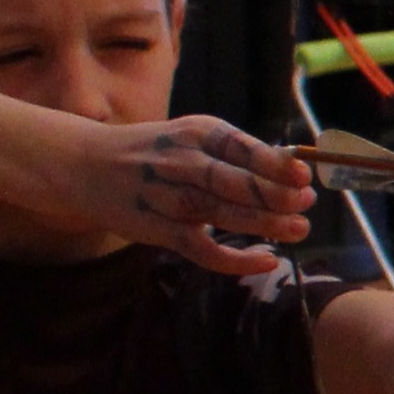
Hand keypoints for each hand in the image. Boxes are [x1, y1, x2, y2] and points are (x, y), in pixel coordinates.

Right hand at [72, 115, 313, 275]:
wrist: (86, 166)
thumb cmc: (156, 152)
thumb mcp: (192, 137)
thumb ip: (237, 153)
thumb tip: (294, 168)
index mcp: (195, 133)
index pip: (240, 147)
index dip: (273, 163)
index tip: (304, 176)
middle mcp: (179, 161)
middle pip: (231, 181)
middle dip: (273, 194)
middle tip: (307, 203)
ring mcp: (165, 197)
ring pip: (217, 212)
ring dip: (261, 222)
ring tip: (298, 229)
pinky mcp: (155, 230)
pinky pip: (198, 247)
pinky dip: (233, 258)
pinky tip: (265, 260)